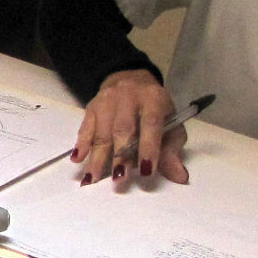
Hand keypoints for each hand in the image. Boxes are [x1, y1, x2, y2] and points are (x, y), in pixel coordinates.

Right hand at [71, 69, 189, 186]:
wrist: (130, 78)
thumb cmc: (155, 108)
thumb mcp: (171, 124)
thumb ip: (172, 151)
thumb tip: (179, 176)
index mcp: (154, 99)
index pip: (151, 123)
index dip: (149, 147)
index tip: (146, 171)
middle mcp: (129, 96)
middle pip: (123, 128)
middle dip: (120, 156)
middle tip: (118, 180)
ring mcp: (107, 100)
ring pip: (102, 131)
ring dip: (97, 157)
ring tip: (93, 179)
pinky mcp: (92, 106)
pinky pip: (85, 127)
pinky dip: (81, 144)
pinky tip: (77, 159)